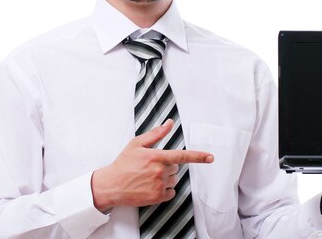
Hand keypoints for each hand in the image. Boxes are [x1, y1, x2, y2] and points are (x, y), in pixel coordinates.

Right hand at [91, 119, 213, 212]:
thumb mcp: (137, 144)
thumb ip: (156, 133)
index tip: (210, 157)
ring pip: (174, 180)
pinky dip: (164, 190)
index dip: (199, 156)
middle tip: (150, 166)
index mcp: (157, 156)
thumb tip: (169, 123)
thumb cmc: (123, 163)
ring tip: (148, 176)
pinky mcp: (157, 197)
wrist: (111, 185)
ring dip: (166, 178)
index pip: (182, 155)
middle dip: (167, 165)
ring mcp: (159, 185)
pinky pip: (171, 192)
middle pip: (176, 167)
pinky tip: (151, 186)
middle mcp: (160, 171)